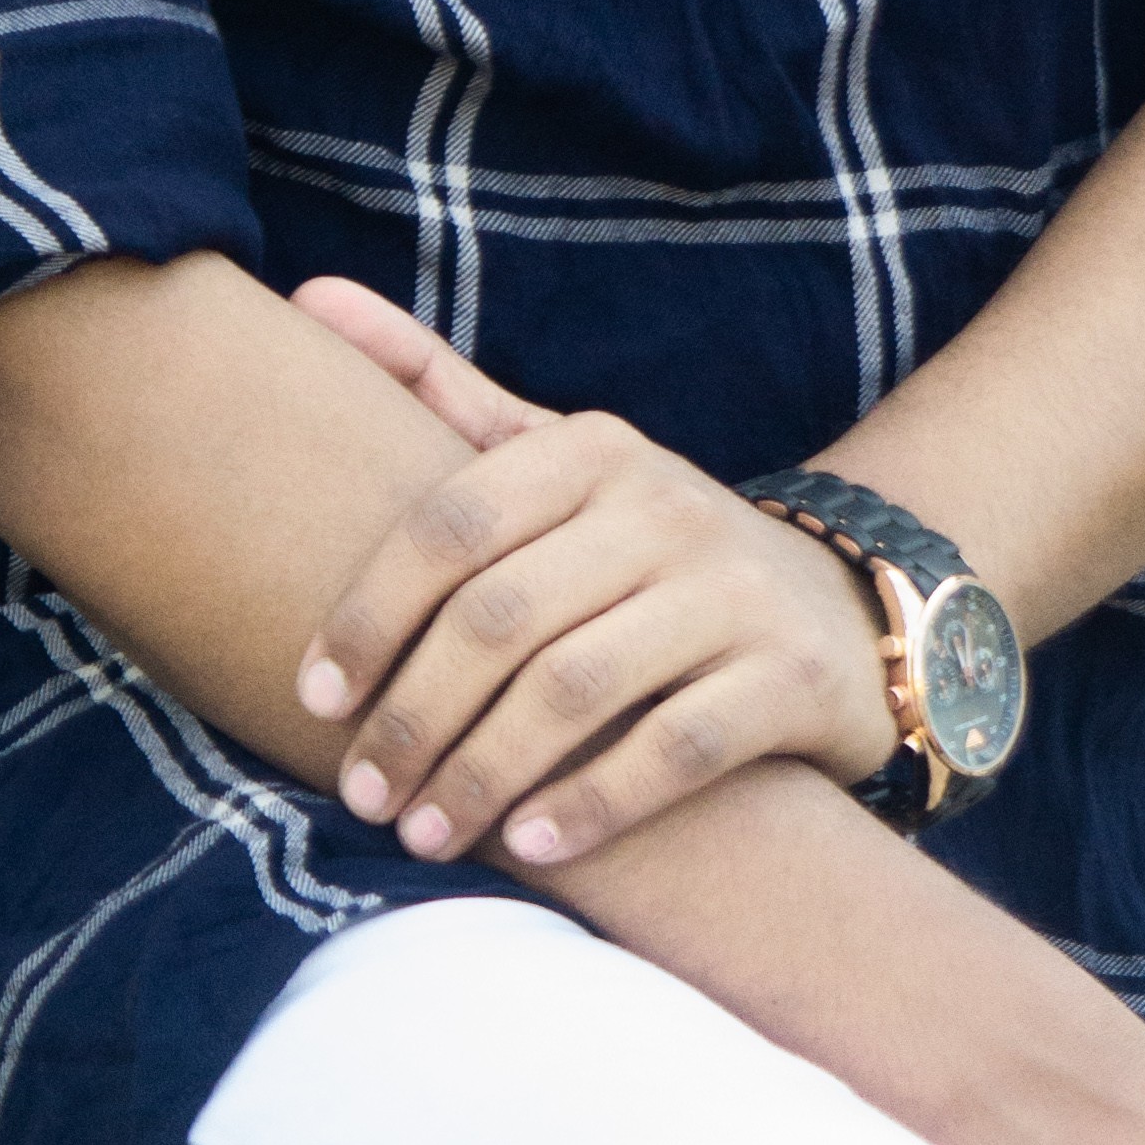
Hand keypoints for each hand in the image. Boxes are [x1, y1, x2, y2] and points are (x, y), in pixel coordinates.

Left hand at [286, 279, 900, 864]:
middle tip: (364, 794)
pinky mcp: (785, 679)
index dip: (368, 614)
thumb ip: (438, 387)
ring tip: (424, 835)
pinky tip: (530, 846)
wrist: (838, 610)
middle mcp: (664, 506)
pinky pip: (673, 750)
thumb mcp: (557, 456)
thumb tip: (306, 298)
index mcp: (593, 448)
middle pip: (502, 618)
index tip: (313, 698)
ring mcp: (731, 593)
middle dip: (415, 718)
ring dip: (482, 774)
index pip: (451, 524)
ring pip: (575, 691)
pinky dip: (592, 803)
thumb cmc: (648, 547)